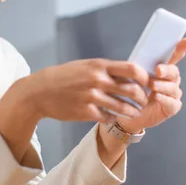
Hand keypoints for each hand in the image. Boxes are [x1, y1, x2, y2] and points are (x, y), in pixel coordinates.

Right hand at [12, 57, 151, 122]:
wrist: (39, 91)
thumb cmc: (62, 77)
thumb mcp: (84, 66)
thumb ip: (104, 69)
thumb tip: (128, 73)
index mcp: (98, 66)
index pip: (132, 69)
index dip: (144, 77)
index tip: (146, 83)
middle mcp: (97, 80)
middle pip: (132, 90)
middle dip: (142, 97)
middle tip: (144, 101)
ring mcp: (92, 97)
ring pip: (123, 107)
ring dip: (132, 111)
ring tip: (134, 112)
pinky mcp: (86, 112)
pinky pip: (108, 117)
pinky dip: (113, 118)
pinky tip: (112, 117)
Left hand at [116, 38, 185, 132]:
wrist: (127, 111)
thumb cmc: (130, 91)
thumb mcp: (132, 76)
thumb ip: (139, 66)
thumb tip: (139, 54)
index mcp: (162, 69)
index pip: (173, 57)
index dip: (180, 49)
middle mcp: (170, 80)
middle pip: (174, 72)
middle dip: (166, 70)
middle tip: (158, 70)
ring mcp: (172, 94)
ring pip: (173, 87)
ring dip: (163, 85)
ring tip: (152, 85)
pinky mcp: (171, 107)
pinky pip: (172, 102)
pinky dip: (164, 99)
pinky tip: (156, 97)